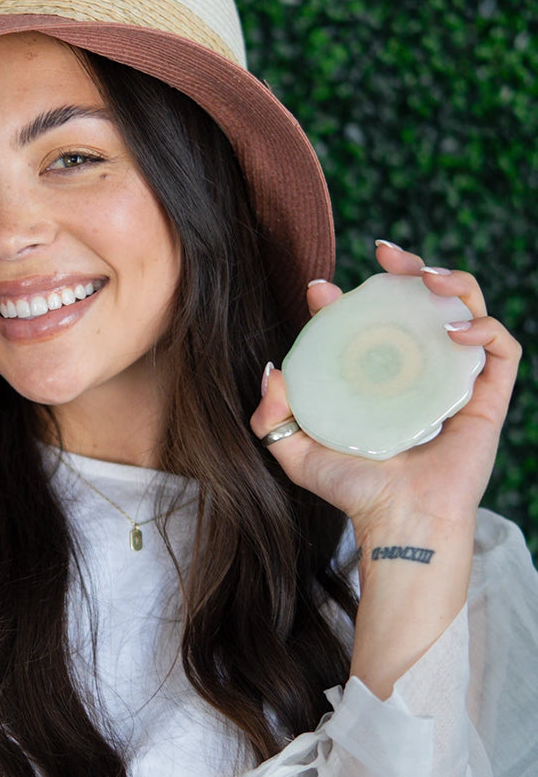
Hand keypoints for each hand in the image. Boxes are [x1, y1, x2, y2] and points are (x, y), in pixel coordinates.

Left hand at [251, 241, 520, 542]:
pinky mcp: (488, 398)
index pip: (373, 319)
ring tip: (427, 277)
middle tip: (385, 254)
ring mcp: (456, 381)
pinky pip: (503, 351)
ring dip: (455, 282)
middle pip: (426, 301)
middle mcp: (422, 371)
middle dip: (410, 266)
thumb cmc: (353, 491)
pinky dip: (487, 327)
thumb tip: (273, 371)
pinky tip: (455, 329)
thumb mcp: (297, 451)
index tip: (321, 289)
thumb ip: (272, 417)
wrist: (396, 522)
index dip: (349, 295)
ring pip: (470, 311)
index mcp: (382, 376)